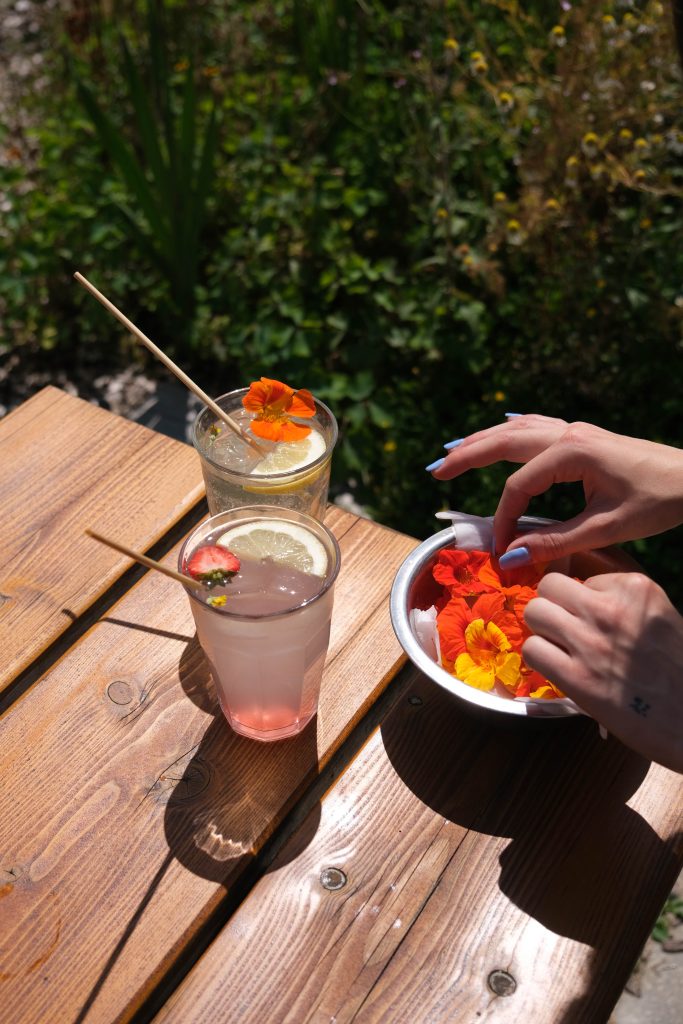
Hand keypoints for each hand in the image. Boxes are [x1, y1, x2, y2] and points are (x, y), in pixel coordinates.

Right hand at [430, 416, 682, 562]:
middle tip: (434, 471)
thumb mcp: (608, 527)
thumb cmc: (660, 499)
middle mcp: (568, 434)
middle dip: (466, 455)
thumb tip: (512, 557)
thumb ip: (556, 542)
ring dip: (482, 439)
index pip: (518, 486)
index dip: (503, 519)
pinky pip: (535, 427)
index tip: (501, 551)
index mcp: (572, 452)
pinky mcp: (584, 437)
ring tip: (452, 451)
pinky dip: (510, 430)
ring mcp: (576, 431)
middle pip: (504, 442)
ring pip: (517, 430)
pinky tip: (501, 428)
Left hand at [523, 571, 682, 772]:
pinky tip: (558, 669)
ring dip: (543, 630)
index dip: (581, 599)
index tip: (591, 618)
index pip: (583, 577)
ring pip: (534, 612)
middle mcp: (611, 609)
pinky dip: (540, 658)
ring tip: (560, 647)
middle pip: (549, 586)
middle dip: (553, 605)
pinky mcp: (576, 677)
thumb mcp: (659, 618)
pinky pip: (532, 649)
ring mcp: (591, 642)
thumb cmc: (678, 671)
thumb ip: (622, 603)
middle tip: (564, 628)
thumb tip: (579, 594)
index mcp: (636, 589)